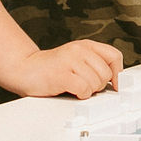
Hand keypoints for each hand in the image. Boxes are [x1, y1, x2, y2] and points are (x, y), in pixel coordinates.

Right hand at [4, 39, 123, 98]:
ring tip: (75, 88)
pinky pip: (84, 89)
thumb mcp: (75, 60)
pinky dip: (80, 95)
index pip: (114, 55)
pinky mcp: (62, 74)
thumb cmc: (50, 69)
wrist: (23, 69)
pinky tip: (71, 92)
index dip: (117, 73)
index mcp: (85, 45)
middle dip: (98, 85)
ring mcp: (70, 61)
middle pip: (106, 73)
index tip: (114, 84)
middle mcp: (79, 50)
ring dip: (88, 91)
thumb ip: (93, 64)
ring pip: (96, 82)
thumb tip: (115, 81)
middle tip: (85, 86)